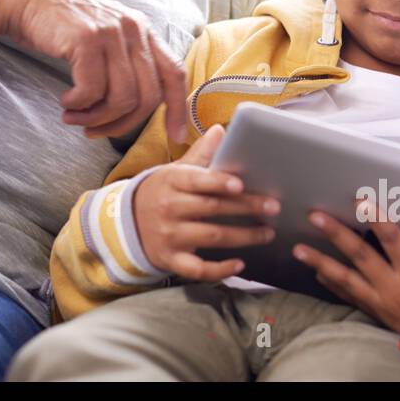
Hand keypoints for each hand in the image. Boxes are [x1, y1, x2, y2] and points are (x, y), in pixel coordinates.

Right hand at [0, 0, 187, 142]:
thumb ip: (126, 65)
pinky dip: (78, 104)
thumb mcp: (106, 38)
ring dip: (96, 117)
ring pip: (122, 98)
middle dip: (121, 124)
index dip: (178, 109)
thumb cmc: (64, 27)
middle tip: (94, 130)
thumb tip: (136, 110)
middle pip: (148, 96)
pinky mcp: (88, 39)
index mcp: (143, 30)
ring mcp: (112, 32)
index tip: (175, 136)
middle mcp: (133, 29)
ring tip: (74, 116)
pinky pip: (93, 90)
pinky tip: (65, 100)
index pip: (174, 73)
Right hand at [132, 124, 280, 278]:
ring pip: (211, 237)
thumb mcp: (175, 171)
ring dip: (243, 236)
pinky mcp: (171, 259)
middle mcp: (169, 208)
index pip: (197, 181)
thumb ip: (200, 153)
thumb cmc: (162, 192)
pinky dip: (219, 269)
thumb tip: (221, 130)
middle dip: (245, 208)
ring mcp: (170, 236)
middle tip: (272, 207)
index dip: (219, 183)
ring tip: (267, 233)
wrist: (127, 222)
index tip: (241, 185)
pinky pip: (197, 268)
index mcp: (172, 181)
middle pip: (212, 208)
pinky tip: (240, 265)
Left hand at [292, 196, 399, 352]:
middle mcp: (395, 287)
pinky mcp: (377, 312)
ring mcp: (382, 301)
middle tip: (315, 217)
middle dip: (335, 235)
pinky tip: (316, 272)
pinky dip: (332, 284)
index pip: (392, 241)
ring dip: (321, 262)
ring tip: (298, 249)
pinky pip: (350, 297)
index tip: (361, 201)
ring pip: (346, 280)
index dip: (377, 220)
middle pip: (360, 256)